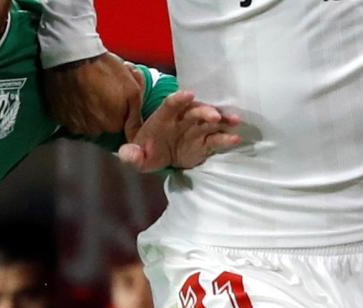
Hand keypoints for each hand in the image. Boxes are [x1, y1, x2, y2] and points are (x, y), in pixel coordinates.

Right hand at [40, 53, 143, 138]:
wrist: (72, 56)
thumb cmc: (102, 68)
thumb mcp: (131, 88)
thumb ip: (136, 115)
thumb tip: (136, 133)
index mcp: (113, 124)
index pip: (121, 123)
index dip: (120, 107)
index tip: (116, 94)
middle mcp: (94, 129)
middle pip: (104, 124)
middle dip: (105, 109)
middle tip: (102, 89)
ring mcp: (75, 124)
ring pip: (87, 122)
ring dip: (89, 110)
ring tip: (88, 90)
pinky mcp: (60, 117)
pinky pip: (71, 117)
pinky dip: (74, 108)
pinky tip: (77, 93)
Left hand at [119, 89, 242, 172]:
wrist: (158, 158)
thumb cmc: (146, 153)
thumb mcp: (135, 157)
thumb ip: (130, 155)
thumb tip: (126, 153)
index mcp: (163, 118)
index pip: (170, 105)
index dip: (179, 99)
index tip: (188, 94)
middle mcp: (182, 120)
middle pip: (195, 111)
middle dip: (205, 111)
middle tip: (215, 116)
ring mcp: (196, 130)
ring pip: (210, 122)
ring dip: (222, 120)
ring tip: (234, 121)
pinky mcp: (206, 142)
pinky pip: (217, 139)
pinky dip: (226, 138)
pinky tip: (236, 138)